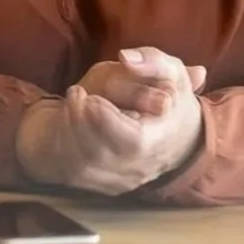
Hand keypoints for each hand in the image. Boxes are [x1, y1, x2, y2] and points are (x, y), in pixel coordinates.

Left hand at [16, 53, 205, 195]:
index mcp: (162, 139)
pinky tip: (68, 121)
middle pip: (101, 154)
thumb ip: (152, 61)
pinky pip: (77, 174)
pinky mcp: (106, 186)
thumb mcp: (171, 72)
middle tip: (74, 92)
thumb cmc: (168, 96)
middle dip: (80, 122)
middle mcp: (141, 167)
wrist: (176, 134)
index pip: (132, 140)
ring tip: (71, 102)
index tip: (90, 98)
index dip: (106, 119)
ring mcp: (123, 180)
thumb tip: (126, 57)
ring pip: (85, 166)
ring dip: (70, 131)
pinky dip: (67, 146)